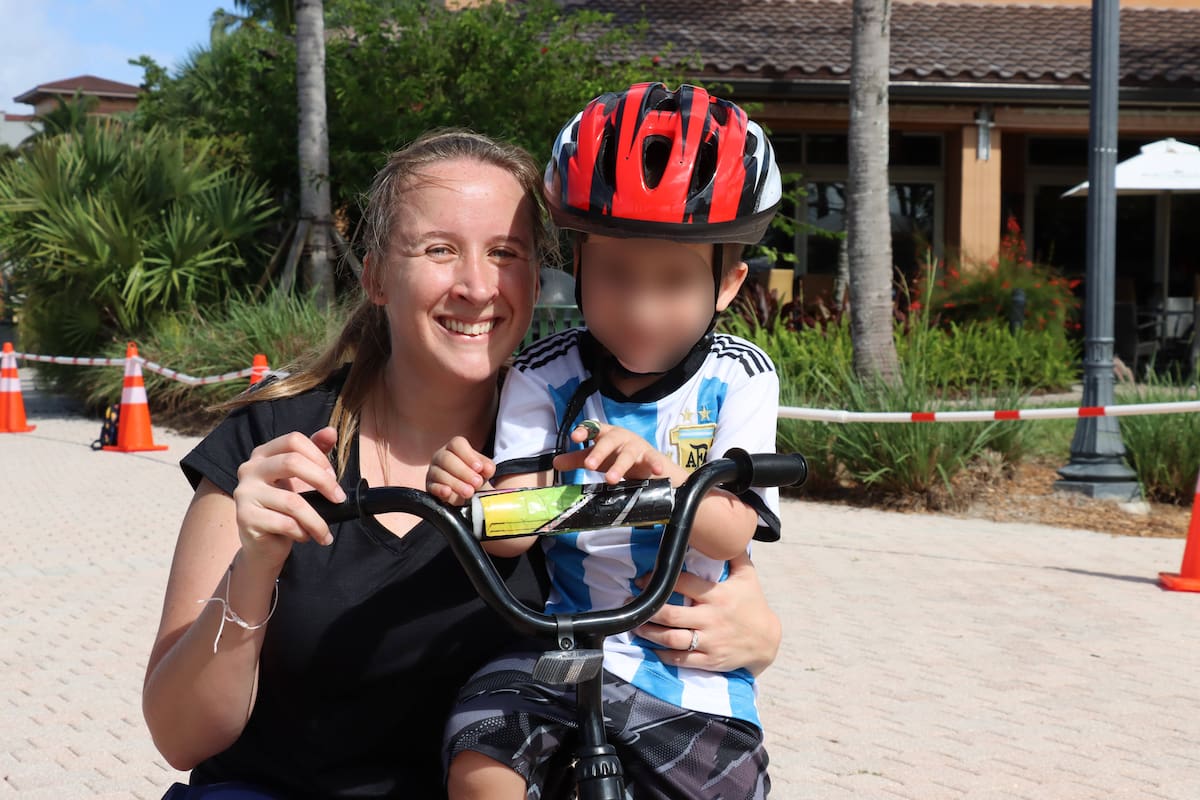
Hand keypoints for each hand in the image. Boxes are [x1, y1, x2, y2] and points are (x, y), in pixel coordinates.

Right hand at [232, 427, 343, 570]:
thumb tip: (331, 431)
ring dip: (317, 520)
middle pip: (292, 462)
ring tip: (325, 532)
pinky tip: (305, 536)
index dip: (318, 456)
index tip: (333, 476)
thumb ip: (315, 453)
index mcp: (263, 454)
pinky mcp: (245, 518)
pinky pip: (284, 523)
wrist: (263, 545)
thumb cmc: (284, 508)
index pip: (294, 440)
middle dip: (323, 482)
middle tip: (339, 500)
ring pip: (292, 501)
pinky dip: (302, 532)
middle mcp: (249, 469)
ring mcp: (244, 493)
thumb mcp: (301, 478)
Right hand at [427, 436, 494, 504]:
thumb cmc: (474, 475)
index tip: (479, 468)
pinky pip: (432, 487)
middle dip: (464, 472)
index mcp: (454, 447)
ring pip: (440, 474)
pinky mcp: (430, 486)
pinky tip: (448, 493)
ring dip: (456, 484)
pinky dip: (440, 490)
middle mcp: (441, 456)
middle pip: (447, 459)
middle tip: (477, 483)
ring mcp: (433, 471)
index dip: (468, 455)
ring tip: (469, 492)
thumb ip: (487, 467)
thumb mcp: (483, 470)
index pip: (457, 444)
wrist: (466, 492)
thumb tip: (488, 468)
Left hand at [552, 421, 671, 483]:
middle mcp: (620, 437)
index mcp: (606, 434)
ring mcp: (636, 446)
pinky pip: (652, 459)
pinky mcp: (650, 456)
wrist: (647, 463)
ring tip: (610, 479)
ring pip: (627, 454)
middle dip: (599, 452)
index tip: (575, 437)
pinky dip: (655, 464)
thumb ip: (576, 459)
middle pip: (609, 441)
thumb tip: (555, 462)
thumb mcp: (597, 458)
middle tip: (589, 465)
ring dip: (619, 466)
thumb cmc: (617, 456)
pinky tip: (655, 470)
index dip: (584, 430)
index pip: (593, 428)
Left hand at [633, 553, 780, 674]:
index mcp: (717, 595)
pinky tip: (652, 647)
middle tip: (632, 603)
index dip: (660, 580)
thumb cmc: (754, 605)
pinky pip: (681, 659)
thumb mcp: (748, 576)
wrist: (767, 641)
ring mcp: (710, 641)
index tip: (643, 580)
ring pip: (671, 638)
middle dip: (648, 609)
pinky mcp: (710, 660)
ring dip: (649, 632)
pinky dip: (663, 654)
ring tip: (636, 625)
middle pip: (671, 614)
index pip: (683, 584)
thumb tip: (727, 531)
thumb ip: (734, 554)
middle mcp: (711, 618)